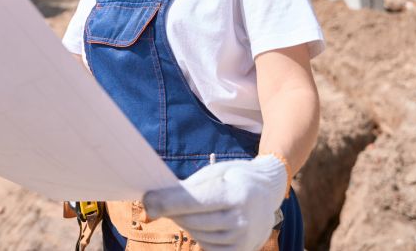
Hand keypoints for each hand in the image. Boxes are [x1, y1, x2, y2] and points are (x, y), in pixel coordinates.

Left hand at [142, 155, 287, 250]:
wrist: (268, 192)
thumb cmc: (235, 178)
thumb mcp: (216, 173)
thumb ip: (189, 187)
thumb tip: (158, 200)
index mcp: (236, 194)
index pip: (194, 202)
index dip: (167, 202)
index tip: (147, 200)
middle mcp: (242, 219)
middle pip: (192, 220)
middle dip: (170, 211)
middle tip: (156, 202)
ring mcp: (243, 239)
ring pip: (197, 235)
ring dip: (184, 222)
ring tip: (185, 210)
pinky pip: (207, 247)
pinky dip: (198, 235)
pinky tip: (199, 223)